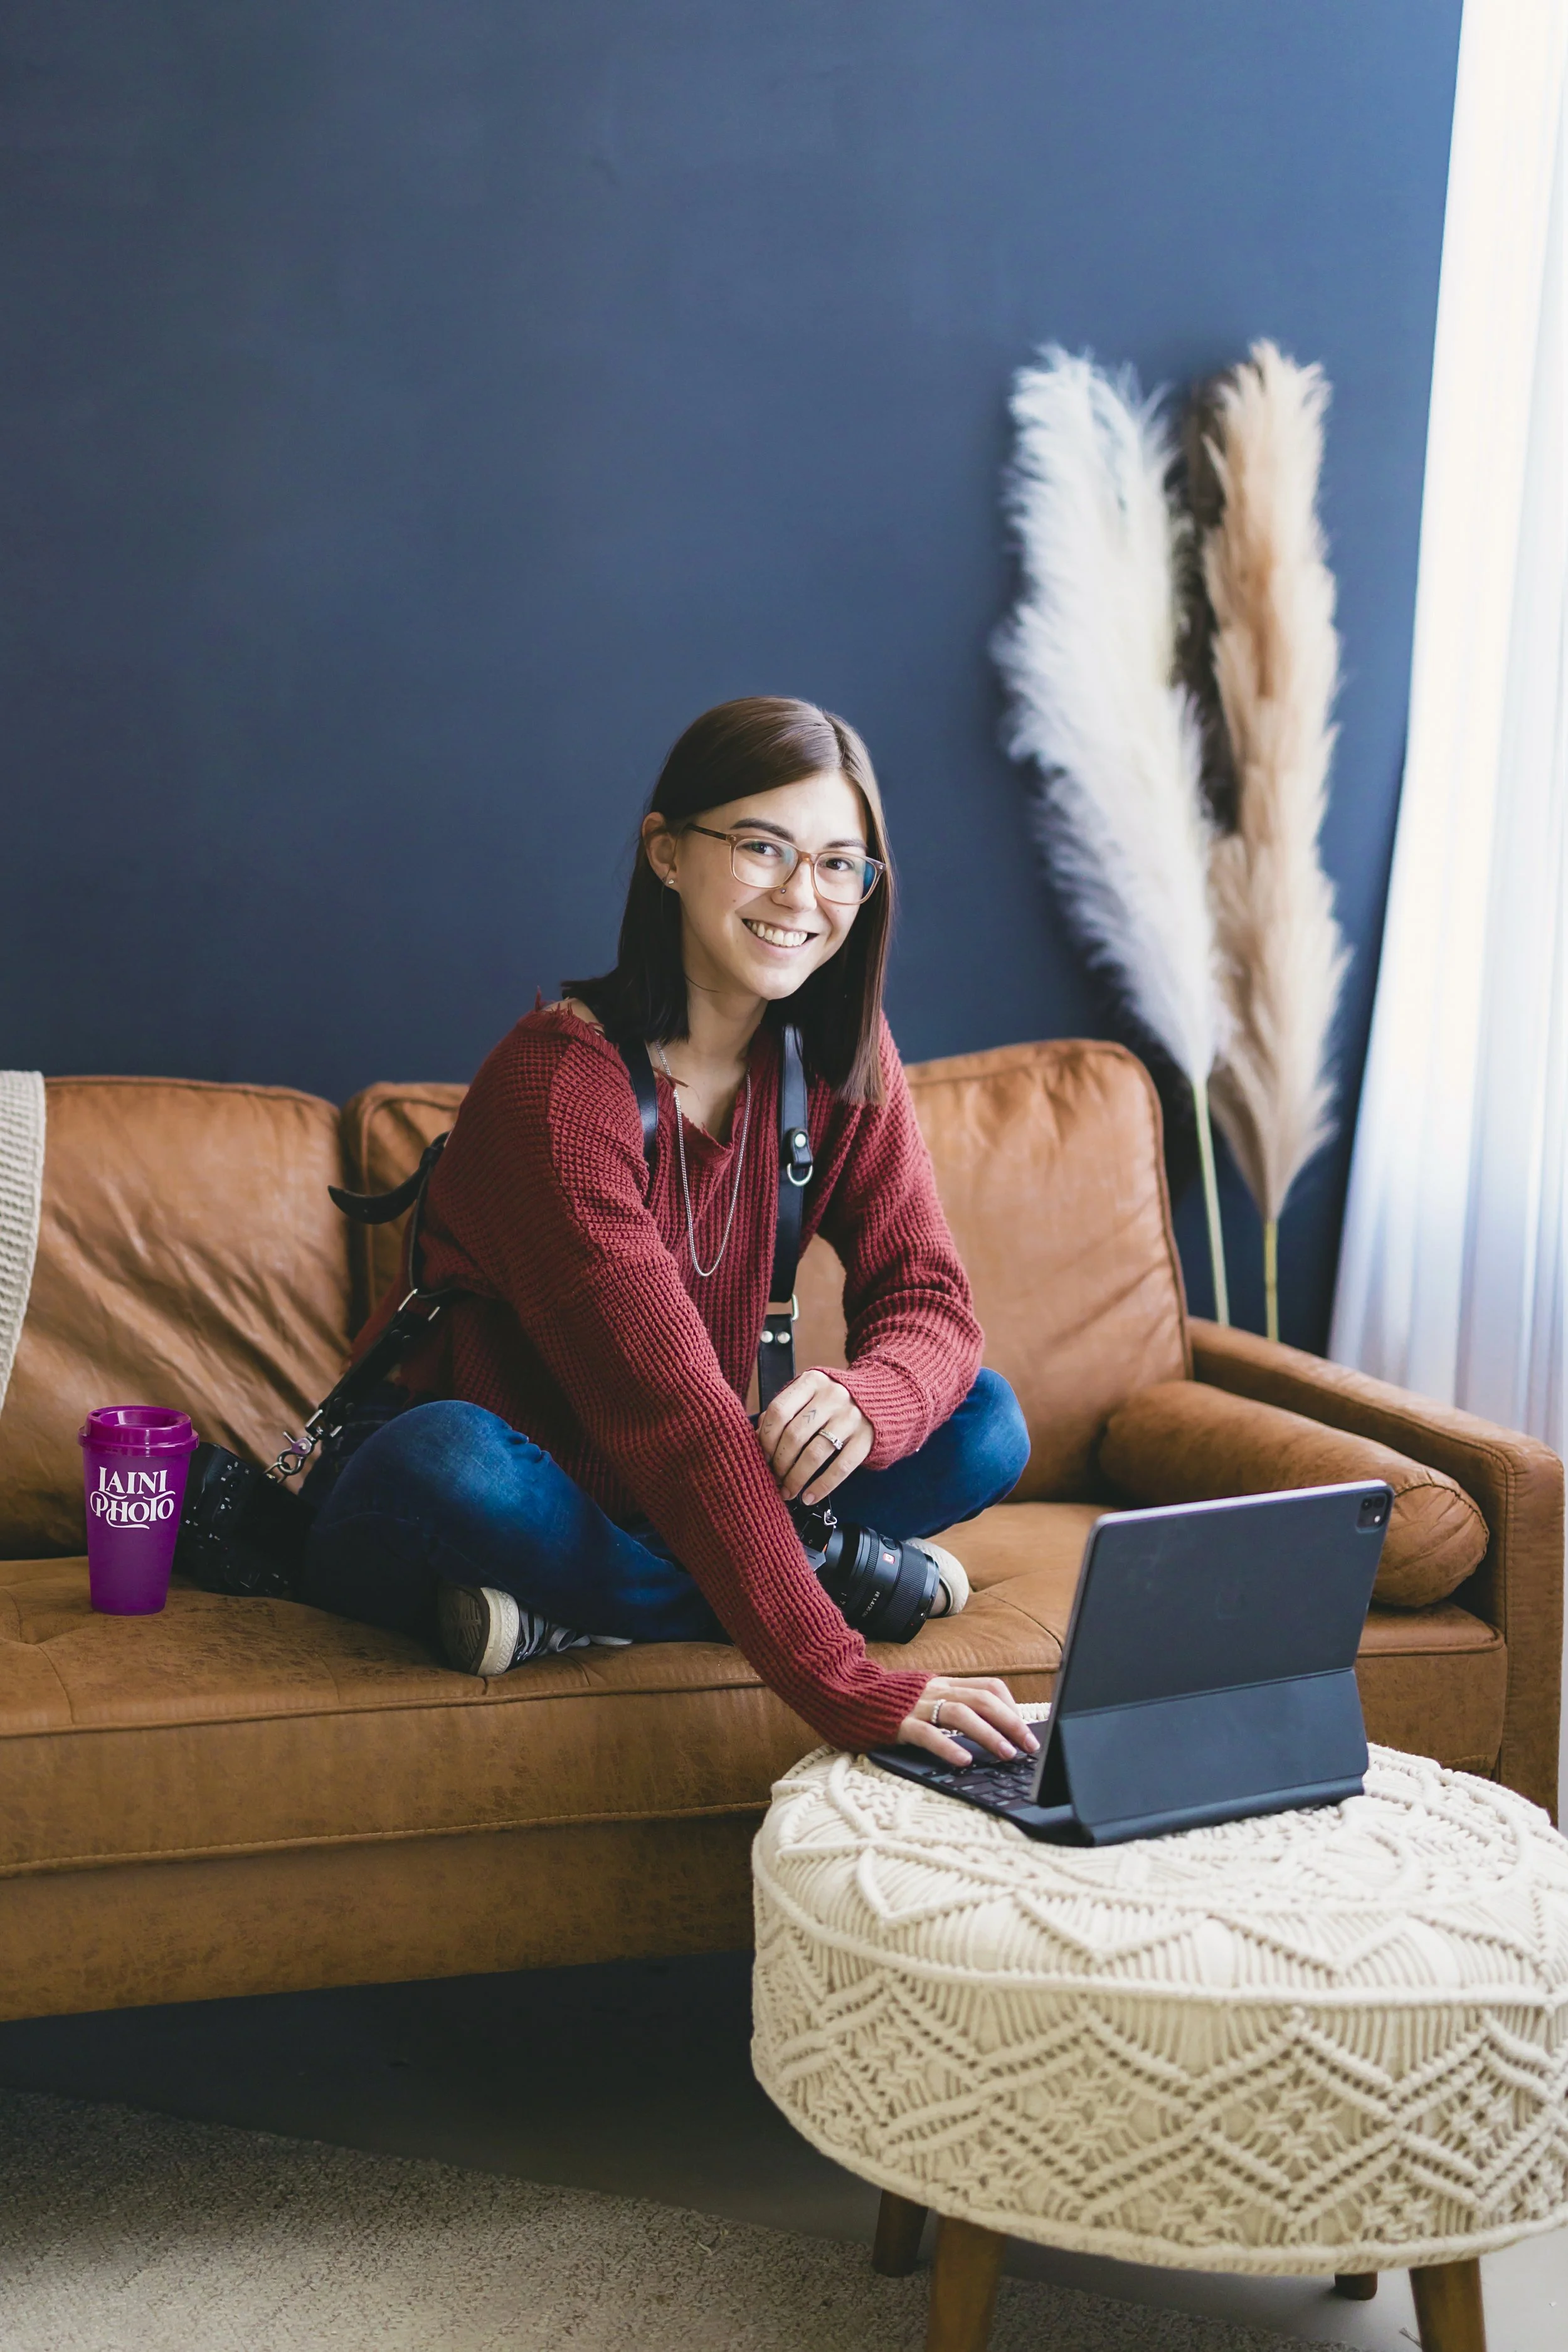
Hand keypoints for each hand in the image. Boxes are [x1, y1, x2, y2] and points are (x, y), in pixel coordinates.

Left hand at [756, 1368, 872, 1505]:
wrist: (882, 1396)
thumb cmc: (834, 1400)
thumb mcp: (810, 1394)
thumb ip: (785, 1411)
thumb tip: (757, 1440)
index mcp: (812, 1381)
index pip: (779, 1411)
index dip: (765, 1439)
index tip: (761, 1457)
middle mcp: (833, 1396)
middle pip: (794, 1435)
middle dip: (779, 1463)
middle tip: (774, 1479)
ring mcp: (851, 1417)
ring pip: (815, 1454)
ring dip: (796, 1478)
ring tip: (788, 1491)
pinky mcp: (866, 1438)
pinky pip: (841, 1467)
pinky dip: (821, 1486)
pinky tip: (809, 1496)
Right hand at [896, 1676, 1040, 1768]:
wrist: (846, 1692)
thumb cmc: (890, 1704)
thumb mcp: (927, 1699)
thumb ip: (952, 1706)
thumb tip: (991, 1729)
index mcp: (945, 1684)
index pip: (989, 1687)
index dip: (1012, 1707)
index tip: (1026, 1731)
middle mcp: (935, 1691)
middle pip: (982, 1699)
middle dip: (1012, 1723)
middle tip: (1029, 1747)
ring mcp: (917, 1706)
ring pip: (960, 1713)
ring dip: (988, 1734)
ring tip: (1006, 1754)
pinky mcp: (898, 1723)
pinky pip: (927, 1733)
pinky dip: (948, 1746)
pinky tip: (963, 1761)